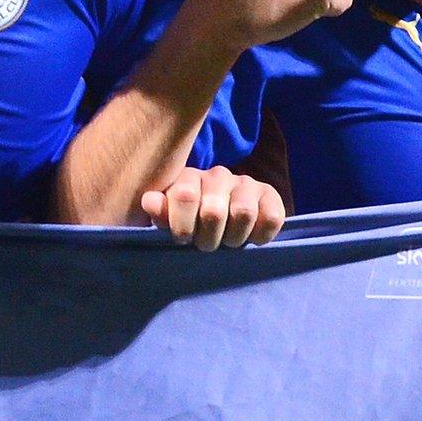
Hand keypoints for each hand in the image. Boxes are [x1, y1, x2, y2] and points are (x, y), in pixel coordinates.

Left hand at [137, 165, 285, 250]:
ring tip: (228, 241)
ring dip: (234, 238)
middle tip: (207, 245)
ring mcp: (245, 183)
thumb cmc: (191, 221)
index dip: (183, 226)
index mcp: (189, 178)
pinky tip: (251, 239)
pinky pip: (272, 217)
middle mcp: (218, 175)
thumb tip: (150, 202)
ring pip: (244, 213)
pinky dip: (261, 235)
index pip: (185, 196)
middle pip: (214, 211)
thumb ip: (159, 211)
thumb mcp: (169, 218)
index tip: (183, 238)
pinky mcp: (269, 194)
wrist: (224, 220)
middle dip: (208, 239)